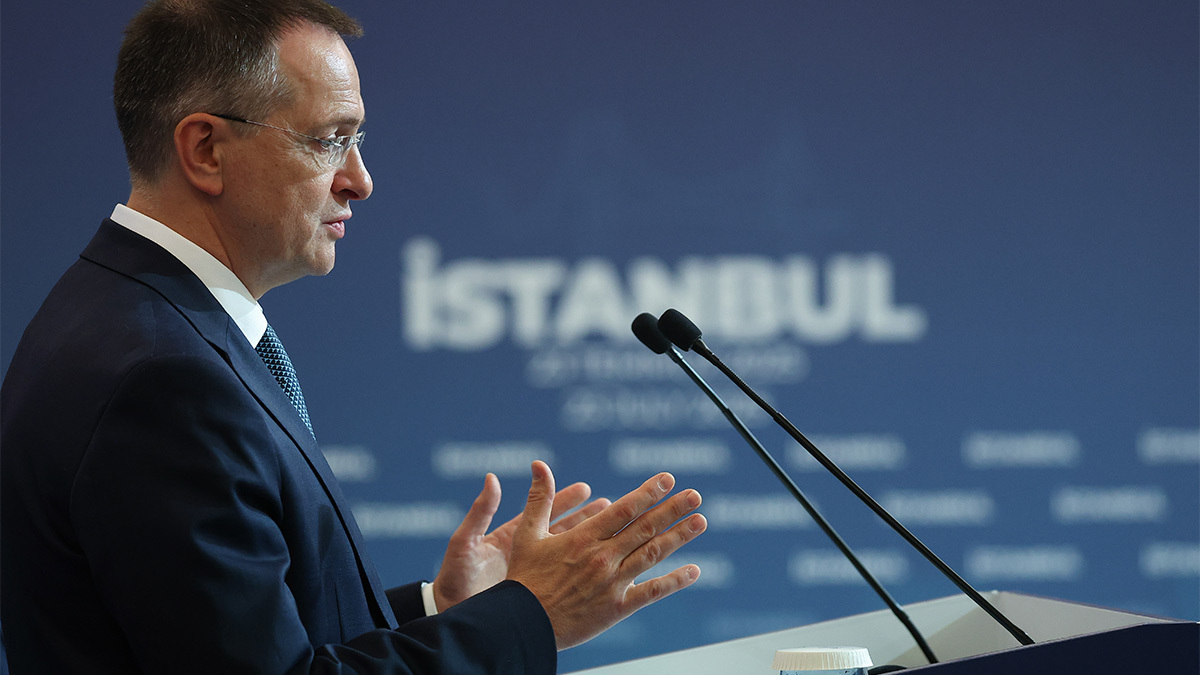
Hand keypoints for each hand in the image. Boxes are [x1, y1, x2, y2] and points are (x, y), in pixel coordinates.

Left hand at [432, 472, 609, 611]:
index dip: (564, 500)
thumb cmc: (454, 580)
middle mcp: (526, 553)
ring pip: (568, 555)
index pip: (543, 514)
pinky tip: (605, 571)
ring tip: (616, 532)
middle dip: (586, 518)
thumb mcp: (466, 543)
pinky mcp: (537, 593)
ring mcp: (533, 574)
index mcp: (511, 537)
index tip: (586, 488)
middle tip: (610, 506)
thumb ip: (480, 512)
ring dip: (590, 543)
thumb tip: (492, 478)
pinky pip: (565, 583)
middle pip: (562, 531)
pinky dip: (584, 575)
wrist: (451, 616)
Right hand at [506, 461, 706, 649]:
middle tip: (695, 495)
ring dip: (679, 537)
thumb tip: (538, 464)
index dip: (648, 493)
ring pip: (652, 555)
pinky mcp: (617, 608)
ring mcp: (612, 583)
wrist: (522, 625)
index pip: (624, 510)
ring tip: (700, 521)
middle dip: (672, 510)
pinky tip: (694, 570)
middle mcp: (602, 558)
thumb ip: (539, 498)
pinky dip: (674, 581)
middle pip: (644, 528)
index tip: (668, 480)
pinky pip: (651, 592)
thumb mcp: (527, 534)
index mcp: (584, 538)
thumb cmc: (524, 578)